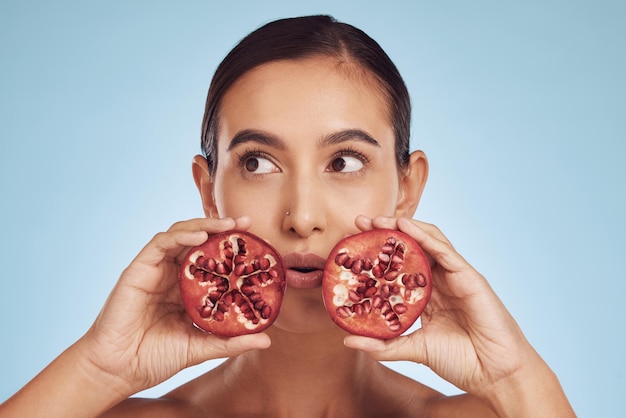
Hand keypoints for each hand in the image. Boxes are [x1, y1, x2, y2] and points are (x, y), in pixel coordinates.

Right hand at [78, 217, 270, 394]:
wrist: (118, 371)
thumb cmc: (154, 358)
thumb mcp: (200, 347)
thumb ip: (231, 341)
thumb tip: (266, 338)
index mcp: (187, 290)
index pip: (213, 261)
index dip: (233, 250)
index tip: (257, 243)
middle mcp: (173, 275)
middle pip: (199, 242)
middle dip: (223, 229)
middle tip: (247, 223)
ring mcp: (156, 270)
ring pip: (181, 236)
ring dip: (205, 226)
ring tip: (228, 225)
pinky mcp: (138, 269)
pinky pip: (160, 243)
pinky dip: (180, 236)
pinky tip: (199, 236)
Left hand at [344, 216, 567, 411]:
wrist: (495, 374)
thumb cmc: (461, 361)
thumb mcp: (413, 349)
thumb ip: (383, 345)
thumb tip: (348, 340)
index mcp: (427, 294)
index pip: (399, 266)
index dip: (377, 253)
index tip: (353, 244)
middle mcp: (440, 281)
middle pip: (412, 247)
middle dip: (386, 232)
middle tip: (359, 223)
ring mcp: (455, 276)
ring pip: (428, 241)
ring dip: (403, 227)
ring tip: (378, 220)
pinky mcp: (469, 277)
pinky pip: (445, 251)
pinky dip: (424, 236)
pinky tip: (405, 226)